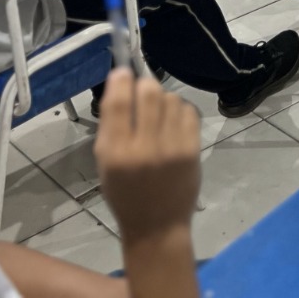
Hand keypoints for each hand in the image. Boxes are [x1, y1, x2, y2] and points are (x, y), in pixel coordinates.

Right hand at [94, 69, 200, 245]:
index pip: (117, 103)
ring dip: (164, 100)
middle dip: (145, 85)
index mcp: (114, 153)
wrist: (157, 226)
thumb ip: (112, 126)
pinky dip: (181, 111)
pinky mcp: (192, 150)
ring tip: (159, 116)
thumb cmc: (126, 194)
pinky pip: (189, 112)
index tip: (123, 72)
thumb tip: (121, 83)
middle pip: (148, 92)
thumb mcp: (106, 164)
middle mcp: (143, 148)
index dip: (121, 79)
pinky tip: (175, 123)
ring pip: (171, 99)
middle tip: (143, 93)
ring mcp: (171, 148)